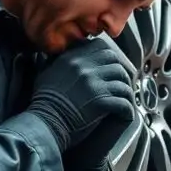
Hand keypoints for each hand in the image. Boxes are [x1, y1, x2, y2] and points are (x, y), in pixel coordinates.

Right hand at [27, 36, 135, 151]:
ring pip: (122, 81)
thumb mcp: (45, 73)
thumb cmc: (43, 103)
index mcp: (72, 58)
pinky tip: (125, 114)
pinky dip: (127, 109)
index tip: (110, 65)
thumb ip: (55, 61)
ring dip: (125, 90)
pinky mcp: (101, 101)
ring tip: (124, 99)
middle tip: (121, 82)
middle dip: (120, 71)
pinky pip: (123, 101)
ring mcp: (94, 83)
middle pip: (115, 60)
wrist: (45, 123)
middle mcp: (84, 67)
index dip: (109, 56)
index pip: (100, 46)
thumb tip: (60, 53)